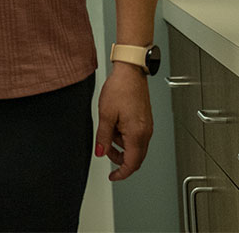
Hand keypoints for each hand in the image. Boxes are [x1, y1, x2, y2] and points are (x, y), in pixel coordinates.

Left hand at [95, 63, 152, 179]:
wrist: (130, 71)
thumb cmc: (120, 88)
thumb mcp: (105, 114)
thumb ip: (104, 137)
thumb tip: (101, 152)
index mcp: (137, 134)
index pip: (132, 163)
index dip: (121, 173)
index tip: (113, 176)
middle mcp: (146, 133)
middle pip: (135, 157)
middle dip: (120, 159)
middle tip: (105, 150)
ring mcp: (147, 126)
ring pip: (136, 147)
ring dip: (121, 146)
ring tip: (109, 129)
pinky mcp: (145, 120)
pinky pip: (137, 136)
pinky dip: (125, 137)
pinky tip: (116, 124)